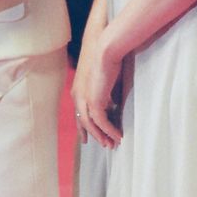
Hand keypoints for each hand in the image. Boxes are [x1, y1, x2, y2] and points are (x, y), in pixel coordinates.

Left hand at [72, 25, 124, 147]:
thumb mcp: (103, 79)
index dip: (83, 127)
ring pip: (92, 125)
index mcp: (78, 91)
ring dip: (103, 136)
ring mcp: (84, 100)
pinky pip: (101, 122)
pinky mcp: (94, 101)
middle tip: (105, 145)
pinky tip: (117, 135)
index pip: (79, 114)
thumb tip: (112, 103)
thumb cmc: (106, 60)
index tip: (88, 138)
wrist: (105, 51)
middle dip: (94, 135)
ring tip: (112, 144)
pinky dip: (110, 130)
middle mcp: (78, 97)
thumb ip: (105, 93)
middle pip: (83, 122)